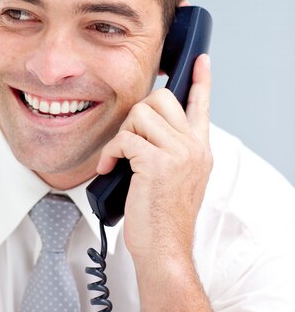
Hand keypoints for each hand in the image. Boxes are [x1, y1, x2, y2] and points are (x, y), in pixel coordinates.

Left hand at [96, 54, 212, 263]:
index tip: (202, 61)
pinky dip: (110, 153)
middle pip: (161, 98)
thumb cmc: (162, 218)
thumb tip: (147, 131)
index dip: (201, 80)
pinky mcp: (157, 163)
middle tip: (129, 142)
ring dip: (122, 136)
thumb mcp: (176, 180)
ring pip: (140, 115)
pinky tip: (109, 169)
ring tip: (120, 160)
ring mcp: (178, 153)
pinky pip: (124, 139)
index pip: (202, 105)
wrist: (165, 249)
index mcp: (199, 149)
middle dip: (136, 115)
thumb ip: (170, 152)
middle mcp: (193, 147)